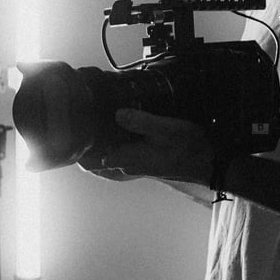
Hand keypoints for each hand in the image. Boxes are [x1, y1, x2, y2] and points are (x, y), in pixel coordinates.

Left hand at [80, 108, 214, 184]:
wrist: (211, 163)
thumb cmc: (189, 149)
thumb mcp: (165, 130)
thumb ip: (141, 122)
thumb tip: (117, 114)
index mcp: (129, 159)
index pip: (94, 161)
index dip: (80, 153)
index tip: (69, 139)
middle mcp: (131, 165)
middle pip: (100, 161)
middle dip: (88, 149)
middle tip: (79, 130)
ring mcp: (141, 164)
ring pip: (112, 158)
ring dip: (103, 147)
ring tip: (95, 128)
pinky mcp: (150, 160)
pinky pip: (126, 154)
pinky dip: (118, 145)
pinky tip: (122, 131)